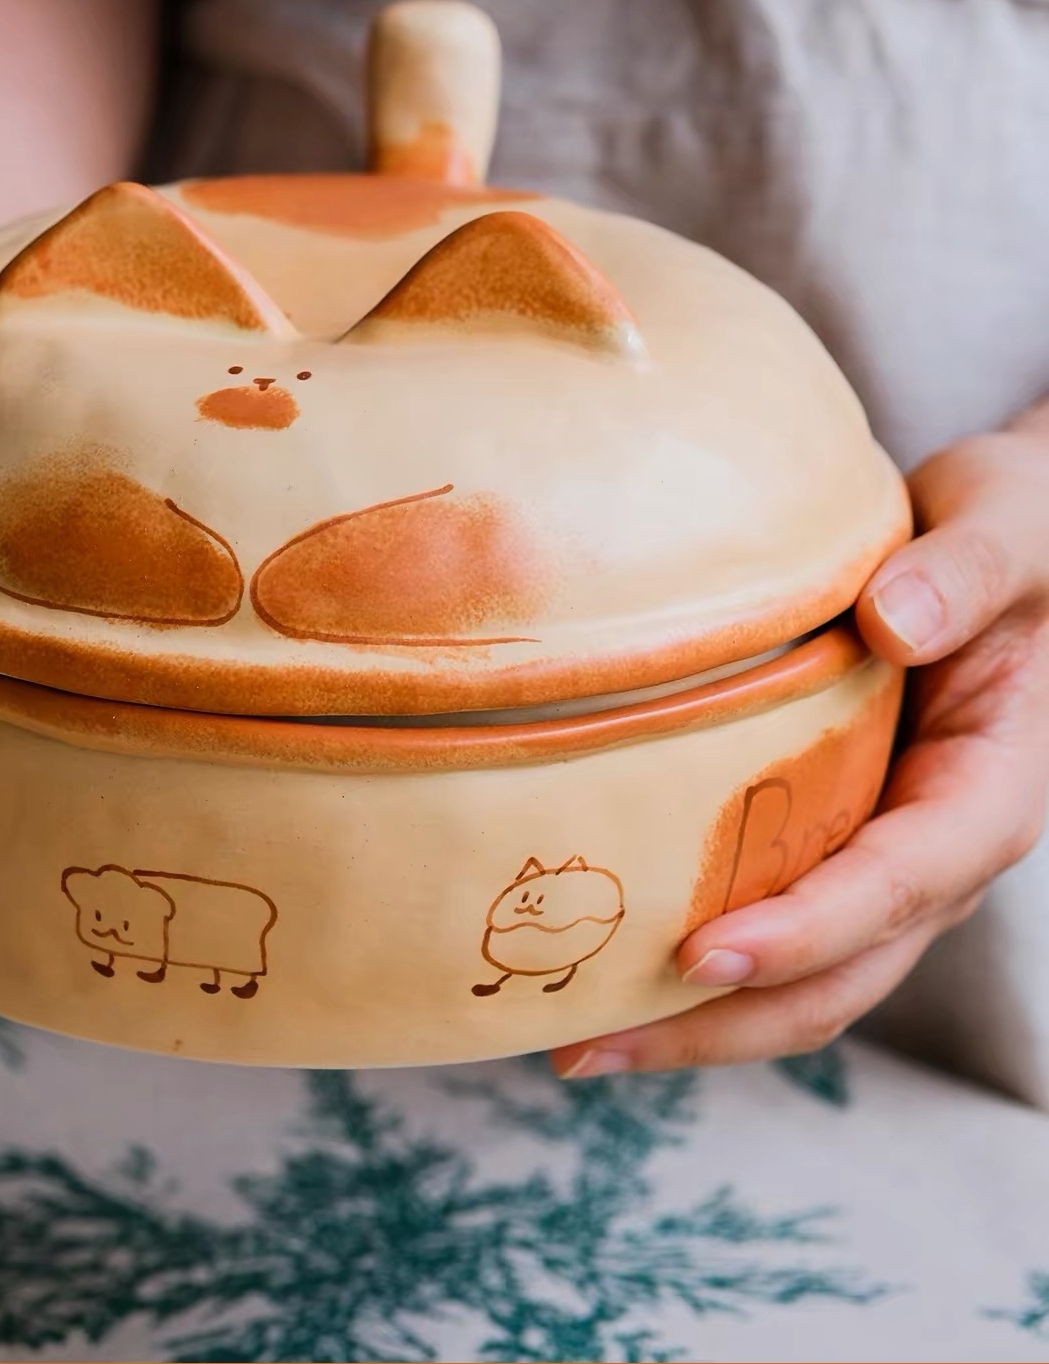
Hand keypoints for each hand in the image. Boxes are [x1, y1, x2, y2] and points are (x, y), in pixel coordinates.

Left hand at [550, 405, 1048, 1077]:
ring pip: (800, 977)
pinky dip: (691, 956)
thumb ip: (963, 574)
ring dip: (693, 1020)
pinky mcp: (833, 836)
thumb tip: (893, 623)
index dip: (807, 932)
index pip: (902, 883)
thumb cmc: (1015, 526)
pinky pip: (769, 918)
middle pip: (840, 976)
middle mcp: (936, 848)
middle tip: (584, 1043)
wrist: (1006, 537)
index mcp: (990, 789)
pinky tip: (601, 956)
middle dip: (720, 1024)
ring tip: (567, 1037)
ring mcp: (882, 852)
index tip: (701, 955)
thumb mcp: (1006, 527)